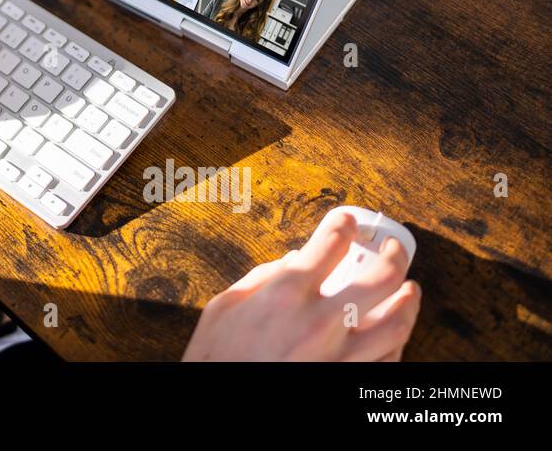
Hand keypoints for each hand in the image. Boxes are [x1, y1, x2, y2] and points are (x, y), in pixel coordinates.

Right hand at [182, 210, 421, 360]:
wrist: (223, 405)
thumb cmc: (216, 356)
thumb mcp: (224, 307)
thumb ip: (261, 278)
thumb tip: (293, 261)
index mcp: (286, 293)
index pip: (330, 243)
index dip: (343, 224)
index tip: (347, 221)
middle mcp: (321, 322)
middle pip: (382, 278)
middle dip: (394, 255)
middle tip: (392, 248)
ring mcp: (341, 357)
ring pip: (398, 324)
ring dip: (410, 301)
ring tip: (410, 289)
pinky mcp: (347, 381)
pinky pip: (388, 361)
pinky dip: (397, 343)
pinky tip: (395, 332)